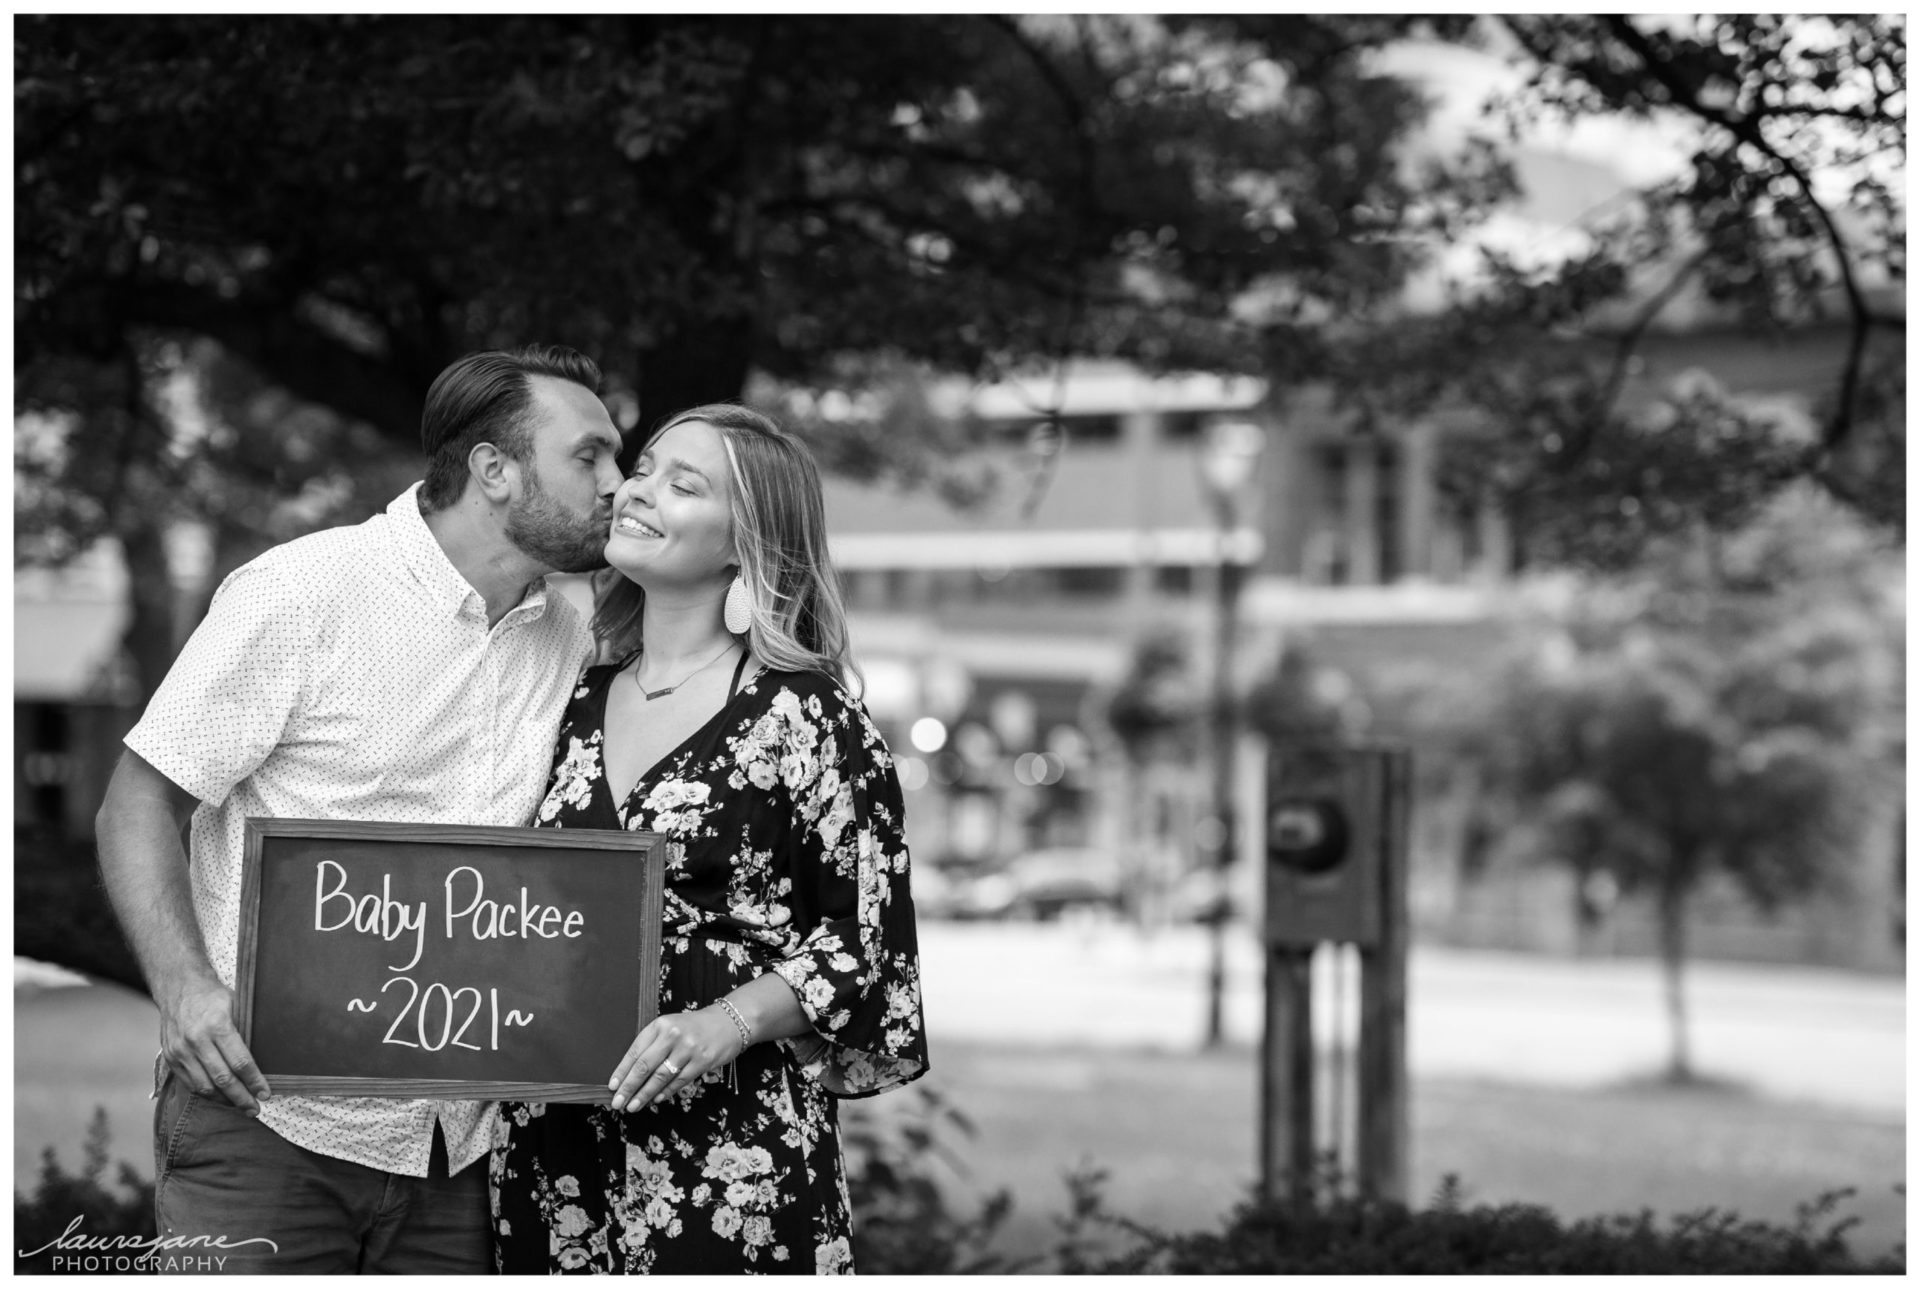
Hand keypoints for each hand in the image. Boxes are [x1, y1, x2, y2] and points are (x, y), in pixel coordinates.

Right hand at [159, 976, 270, 1113]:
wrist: (178, 986)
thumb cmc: (214, 996)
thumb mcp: (237, 1005)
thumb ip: (247, 1031)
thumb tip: (267, 1059)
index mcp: (217, 1025)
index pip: (240, 1062)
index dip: (254, 1081)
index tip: (266, 1093)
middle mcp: (196, 1040)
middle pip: (223, 1079)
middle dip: (242, 1097)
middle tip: (256, 1109)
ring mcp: (180, 1051)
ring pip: (204, 1086)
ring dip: (225, 1100)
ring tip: (241, 1107)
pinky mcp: (170, 1058)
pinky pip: (190, 1083)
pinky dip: (207, 1094)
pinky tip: (221, 1097)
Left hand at [608, 1007, 744, 1111]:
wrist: (728, 1023)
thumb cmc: (693, 1028)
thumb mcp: (670, 1028)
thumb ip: (652, 1045)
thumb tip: (630, 1075)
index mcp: (660, 1025)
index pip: (636, 1051)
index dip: (622, 1071)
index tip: (612, 1086)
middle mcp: (673, 1035)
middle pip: (645, 1066)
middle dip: (629, 1087)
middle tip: (617, 1102)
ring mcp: (689, 1048)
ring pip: (661, 1077)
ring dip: (645, 1094)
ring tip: (633, 1106)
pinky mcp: (702, 1061)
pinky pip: (679, 1081)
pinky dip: (665, 1092)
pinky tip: (655, 1100)